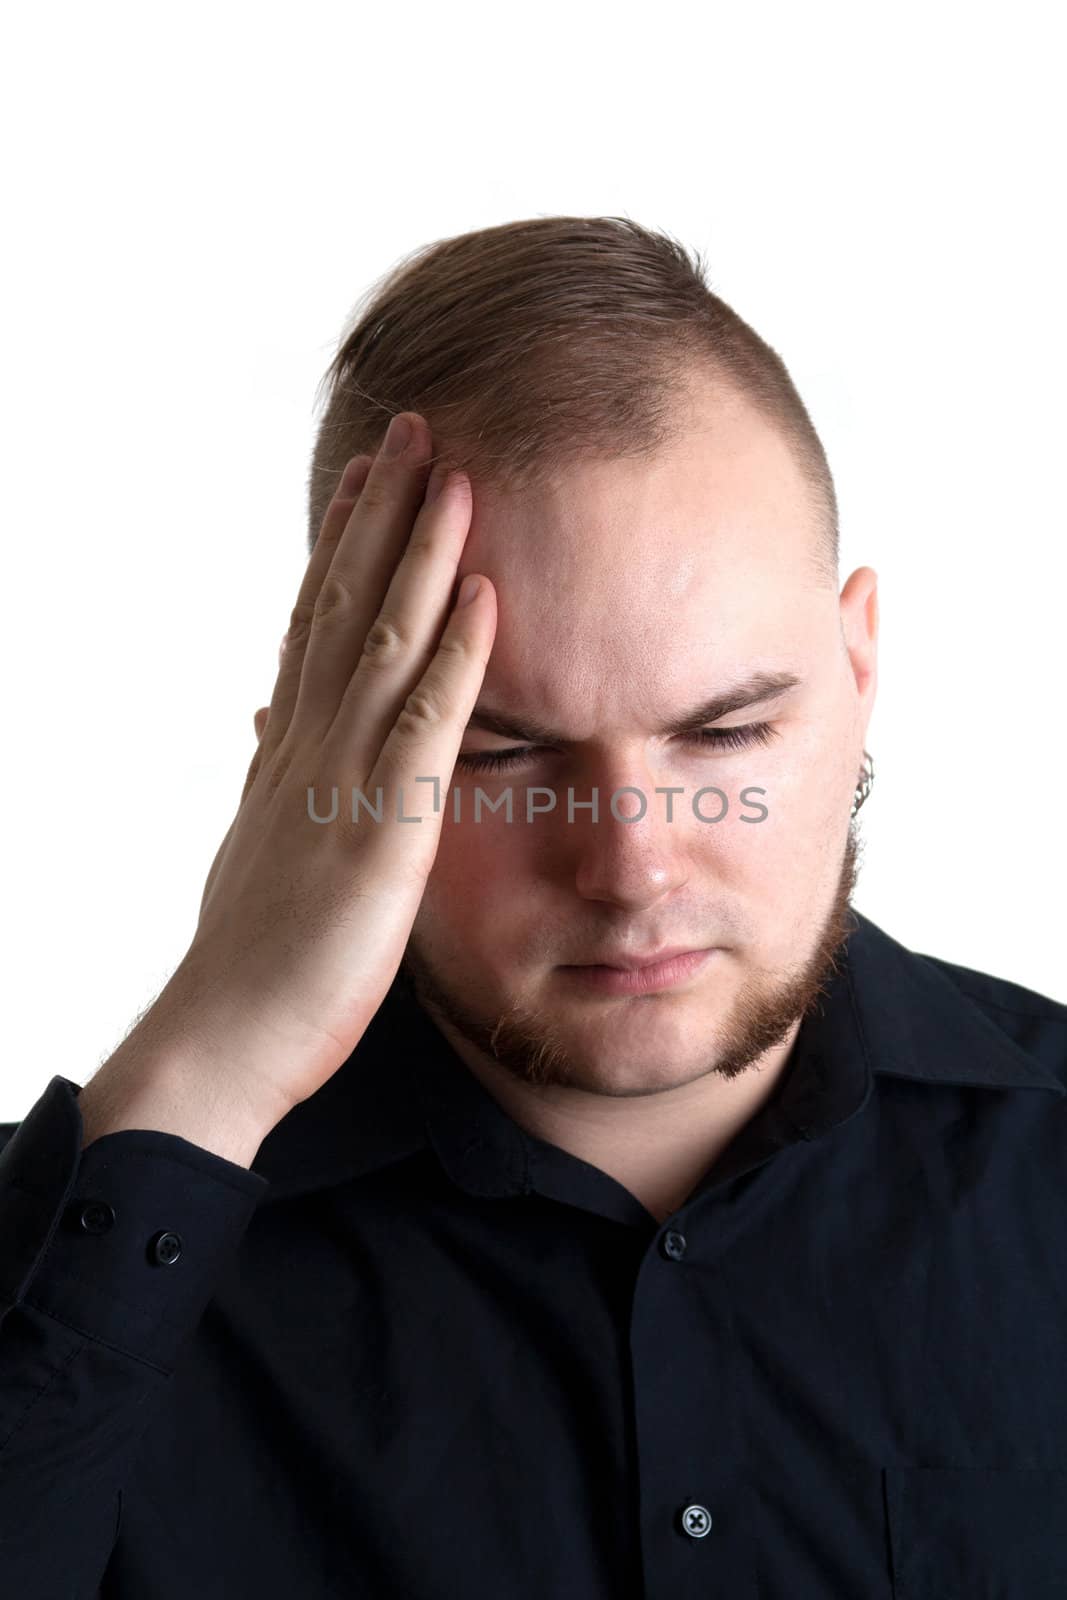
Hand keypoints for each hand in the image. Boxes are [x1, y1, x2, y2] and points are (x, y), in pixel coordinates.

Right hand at [171, 413, 494, 1122]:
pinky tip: (484, 596)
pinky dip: (454, 658)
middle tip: (414, 428)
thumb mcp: (264, 850)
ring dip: (421, 554)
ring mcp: (339, 783)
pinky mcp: (380, 835)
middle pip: (342, 604)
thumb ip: (280, 781)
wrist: (221, 1041)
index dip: (342, 544)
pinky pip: (424, 729)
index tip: (368, 477)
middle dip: (382, 513)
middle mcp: (307, 746)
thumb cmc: (253, 961)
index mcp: (287, 751)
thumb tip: (272, 728)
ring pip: (379, 642)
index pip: (312, 623)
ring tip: (453, 471)